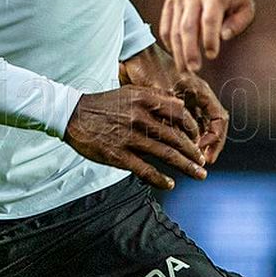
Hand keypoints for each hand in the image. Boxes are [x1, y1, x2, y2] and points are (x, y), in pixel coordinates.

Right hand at [63, 85, 207, 190]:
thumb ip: (155, 98)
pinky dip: (160, 179)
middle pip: (176, 137)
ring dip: (185, 166)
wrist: (72, 114)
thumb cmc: (105, 104)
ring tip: (198, 174)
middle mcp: (139, 117)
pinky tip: (170, 184)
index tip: (198, 138)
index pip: (179, 113)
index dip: (193, 128)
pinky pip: (145, 170)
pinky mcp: (118, 155)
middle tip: (203, 162)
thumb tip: (181, 106)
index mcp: (144, 100)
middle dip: (193, 152)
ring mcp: (128, 137)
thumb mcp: (130, 92)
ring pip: (165, 154)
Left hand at [120, 43, 229, 165]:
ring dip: (193, 145)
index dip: (215, 139)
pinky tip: (172, 150)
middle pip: (210, 128)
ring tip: (187, 160)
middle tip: (199, 163)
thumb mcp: (164, 91)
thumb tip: (185, 141)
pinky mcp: (169, 108)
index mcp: (200, 92)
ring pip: (196, 129)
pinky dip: (179, 140)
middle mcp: (195, 99)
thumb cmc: (149, 67)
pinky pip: (180, 128)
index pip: (219, 120)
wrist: (132, 55)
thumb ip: (174, 114)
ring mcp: (183, 103)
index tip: (204, 153)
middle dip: (207, 146)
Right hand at [160, 0, 254, 71]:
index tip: (212, 56)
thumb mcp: (246, 8)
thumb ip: (238, 22)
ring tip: (184, 70)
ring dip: (178, 52)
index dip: (209, 39)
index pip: (209, 19)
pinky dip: (169, 43)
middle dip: (189, 50)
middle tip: (193, 69)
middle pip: (188, 26)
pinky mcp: (171, 2)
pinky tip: (176, 55)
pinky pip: (166, 26)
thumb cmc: (235, 0)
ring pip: (175, 29)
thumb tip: (224, 35)